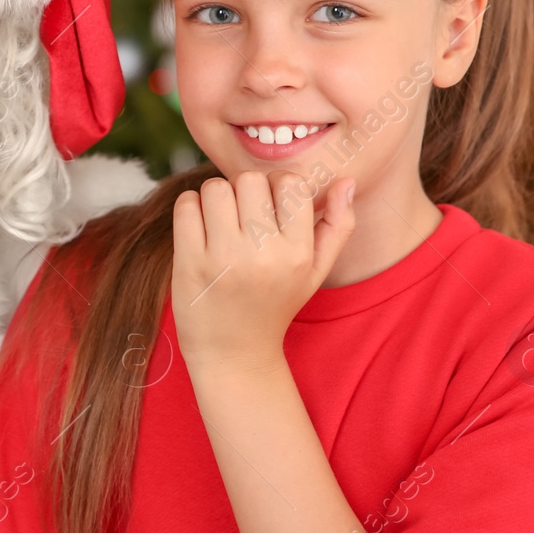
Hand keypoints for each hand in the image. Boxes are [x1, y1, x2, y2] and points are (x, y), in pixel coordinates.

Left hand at [171, 171, 355, 372]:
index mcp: (298, 253)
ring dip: (214, 196)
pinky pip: (186, 205)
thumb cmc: (276, 304)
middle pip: (249, 179)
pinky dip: (190, 208)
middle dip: (243, 189)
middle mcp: (263, 255)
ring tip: (219, 220)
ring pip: (215, 187)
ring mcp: (224, 258)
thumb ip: (338, 226)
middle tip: (241, 214)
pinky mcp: (190, 262)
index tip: (268, 205)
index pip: (290, 183)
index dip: (276, 185)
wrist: (235, 353)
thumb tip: (347, 180)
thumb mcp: (315, 272)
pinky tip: (199, 229)